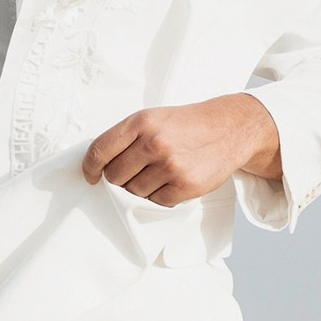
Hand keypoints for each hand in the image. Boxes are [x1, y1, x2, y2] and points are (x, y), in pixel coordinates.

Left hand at [82, 95, 282, 205]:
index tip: (91, 176)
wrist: (230, 128)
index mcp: (140, 122)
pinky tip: (172, 181)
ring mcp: (169, 165)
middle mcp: (153, 142)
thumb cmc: (186, 125)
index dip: (90, 168)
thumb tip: (99, 167)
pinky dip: (160, 196)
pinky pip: (156, 202)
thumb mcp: (154, 118)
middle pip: (114, 177)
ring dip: (141, 188)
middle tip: (136, 171)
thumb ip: (127, 138)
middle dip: (120, 179)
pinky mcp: (184, 185)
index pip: (99, 151)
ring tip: (159, 173)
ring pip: (133, 192)